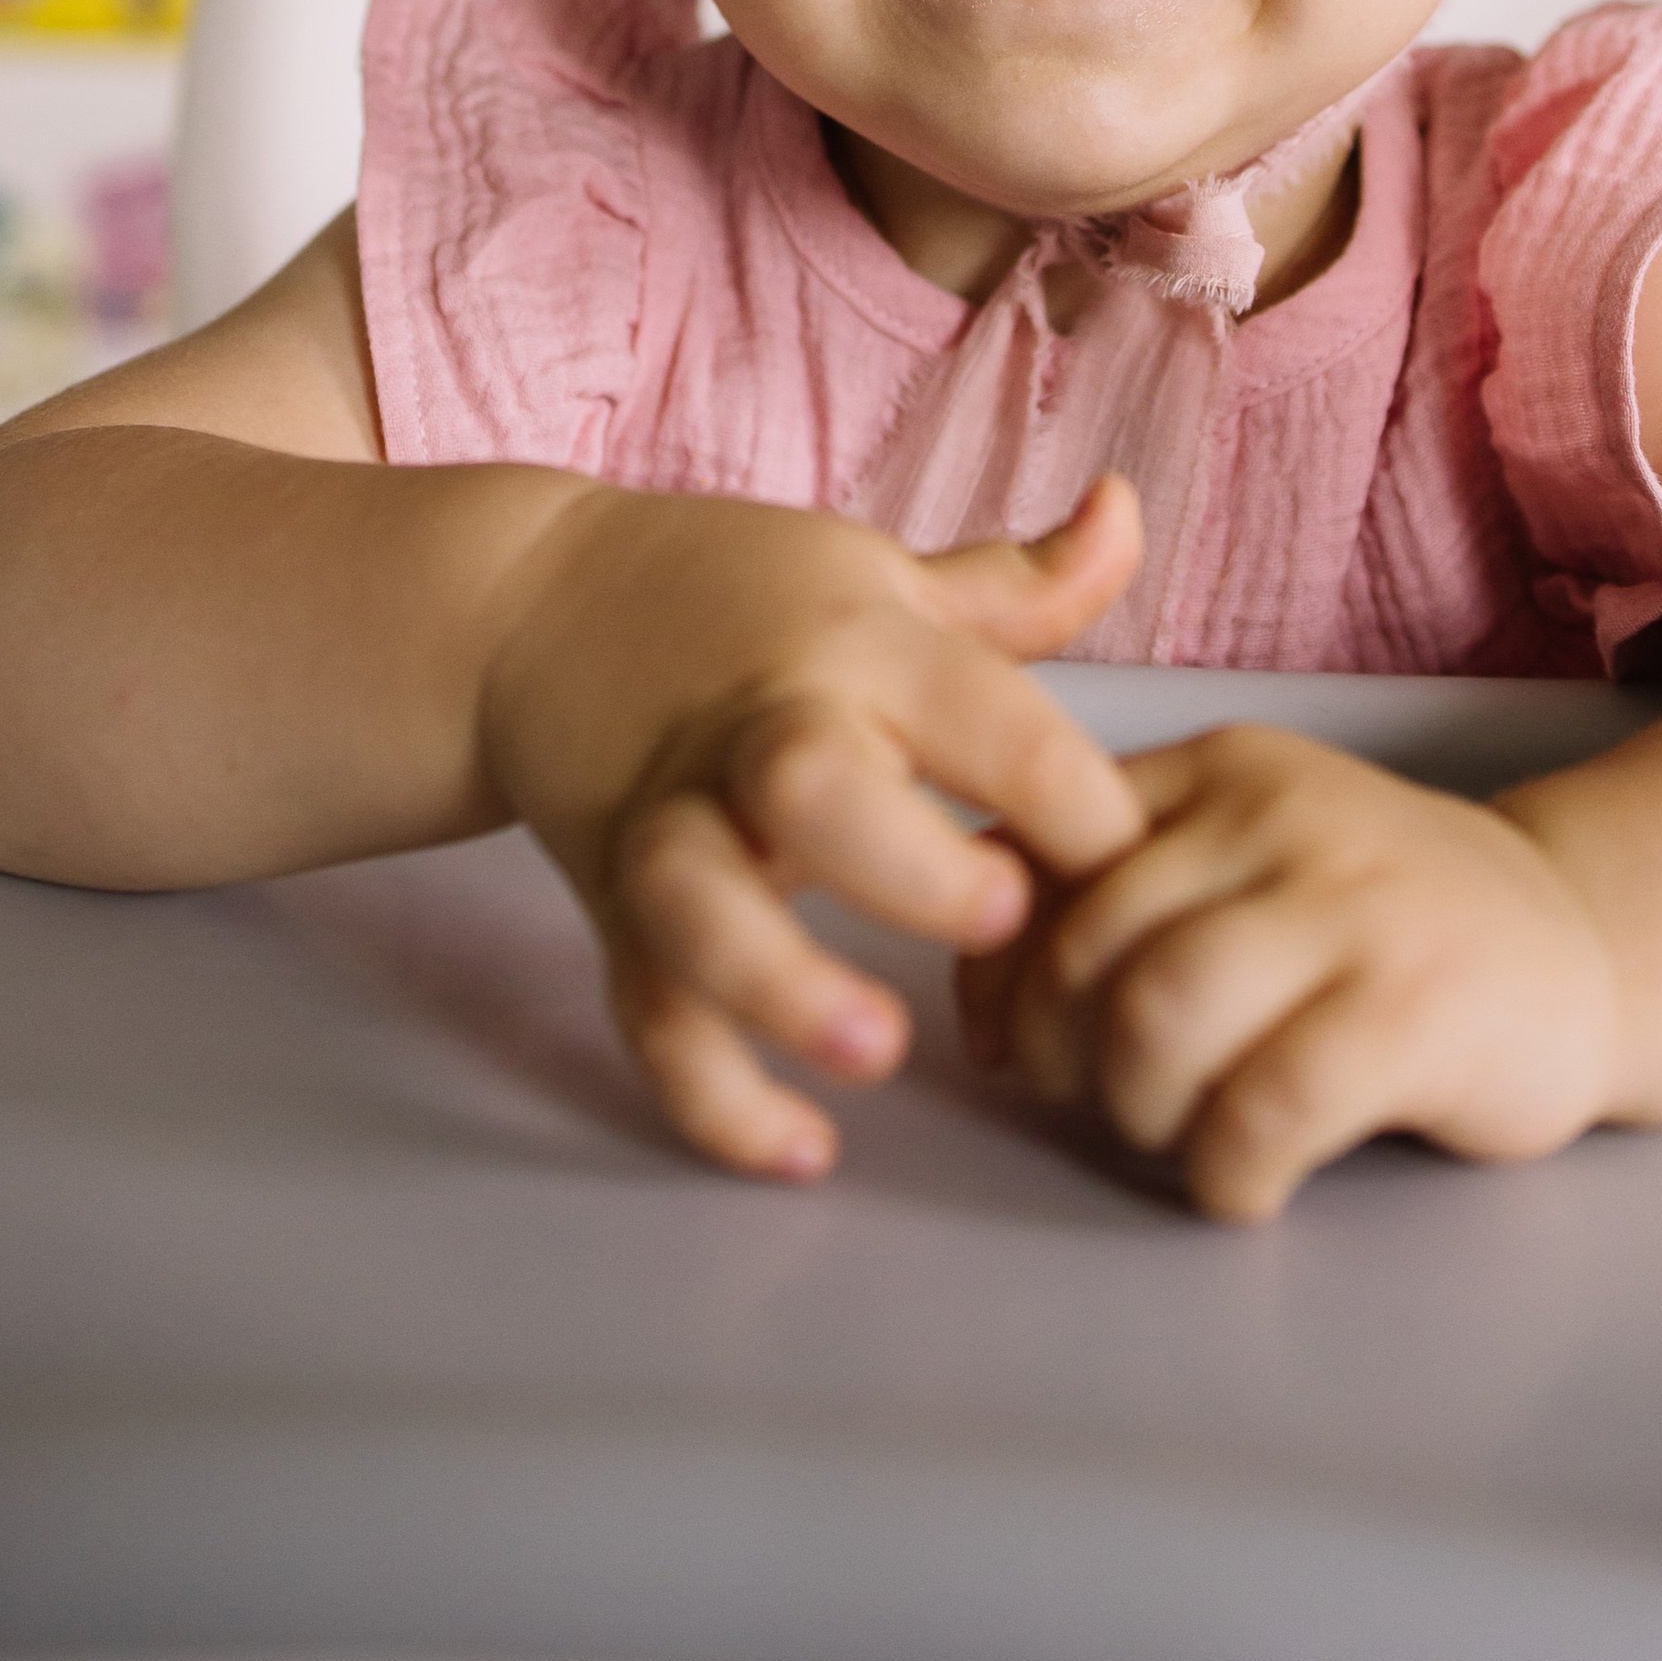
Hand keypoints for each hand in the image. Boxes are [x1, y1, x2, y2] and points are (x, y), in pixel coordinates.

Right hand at [475, 469, 1146, 1181]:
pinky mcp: (616, 907)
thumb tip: (1129, 510)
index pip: (968, 703)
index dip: (1056, 782)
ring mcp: (673, 822)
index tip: (1119, 848)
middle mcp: (756, 730)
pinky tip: (800, 1150)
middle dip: (905, 862)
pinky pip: (650, 1010)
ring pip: (701, 908)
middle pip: (811, 788)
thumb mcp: (878, 570)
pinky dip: (711, 1093)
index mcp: (850, 644)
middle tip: (998, 918)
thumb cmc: (736, 596)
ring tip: (875, 1054)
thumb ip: (1018, 581)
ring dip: (783, 984)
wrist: (532, 609)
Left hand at [959, 724, 1622, 1220]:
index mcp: (1219, 770)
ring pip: (1160, 1015)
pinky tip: (1243, 1183)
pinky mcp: (1416, 1009)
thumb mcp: (1252, 855)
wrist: (1581, 941)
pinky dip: (1225, 1170)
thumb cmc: (1376, 923)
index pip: (1042, 850)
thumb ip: (1129, 886)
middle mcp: (1278, 816)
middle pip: (1086, 943)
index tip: (1012, 1042)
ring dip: (1134, 1110)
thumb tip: (982, 1003)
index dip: (996, 967)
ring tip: (1170, 1136)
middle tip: (1094, 1103)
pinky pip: (1267, 1105)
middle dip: (1058, 1054)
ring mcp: (1354, 906)